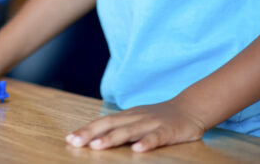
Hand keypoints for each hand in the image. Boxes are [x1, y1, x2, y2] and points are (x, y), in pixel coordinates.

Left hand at [65, 98, 208, 152]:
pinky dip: (146, 142)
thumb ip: (120, 129)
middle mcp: (136, 118)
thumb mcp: (137, 121)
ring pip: (129, 131)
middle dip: (90, 133)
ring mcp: (152, 123)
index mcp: (127, 116)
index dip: (86, 130)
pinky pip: (156, 137)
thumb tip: (96, 139)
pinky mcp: (168, 131)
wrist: (190, 108)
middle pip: (109, 124)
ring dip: (112, 138)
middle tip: (74, 142)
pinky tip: (137, 149)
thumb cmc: (159, 118)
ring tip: (97, 146)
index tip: (69, 138)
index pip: (102, 122)